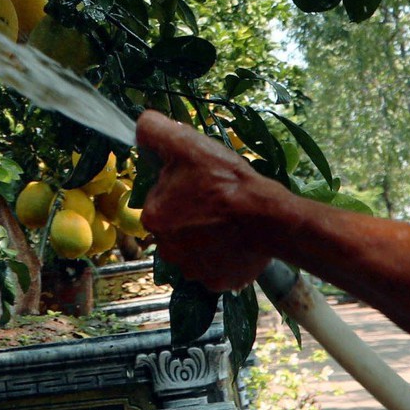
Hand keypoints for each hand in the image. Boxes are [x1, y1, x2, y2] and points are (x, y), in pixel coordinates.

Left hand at [134, 110, 285, 292]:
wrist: (268, 217)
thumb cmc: (226, 181)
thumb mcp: (187, 144)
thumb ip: (154, 130)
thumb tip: (140, 126)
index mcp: (153, 218)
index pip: (158, 201)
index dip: (177, 190)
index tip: (199, 184)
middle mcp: (167, 250)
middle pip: (174, 227)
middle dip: (190, 215)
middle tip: (215, 202)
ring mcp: (193, 270)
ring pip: (194, 250)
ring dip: (206, 238)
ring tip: (228, 222)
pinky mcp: (218, 282)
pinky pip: (215, 267)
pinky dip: (224, 257)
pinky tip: (236, 241)